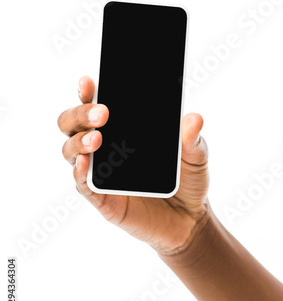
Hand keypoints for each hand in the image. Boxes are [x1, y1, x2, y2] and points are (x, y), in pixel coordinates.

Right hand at [57, 76, 209, 253]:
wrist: (190, 219)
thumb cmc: (187, 180)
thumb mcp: (195, 155)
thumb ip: (193, 137)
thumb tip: (194, 117)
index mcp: (121, 129)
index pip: (95, 105)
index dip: (87, 92)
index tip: (88, 81)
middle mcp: (104, 147)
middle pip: (73, 124)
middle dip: (81, 113)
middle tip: (103, 113)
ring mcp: (100, 173)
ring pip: (70, 151)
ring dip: (79, 141)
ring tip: (98, 139)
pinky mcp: (102, 199)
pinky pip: (82, 185)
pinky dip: (80, 173)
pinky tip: (86, 164)